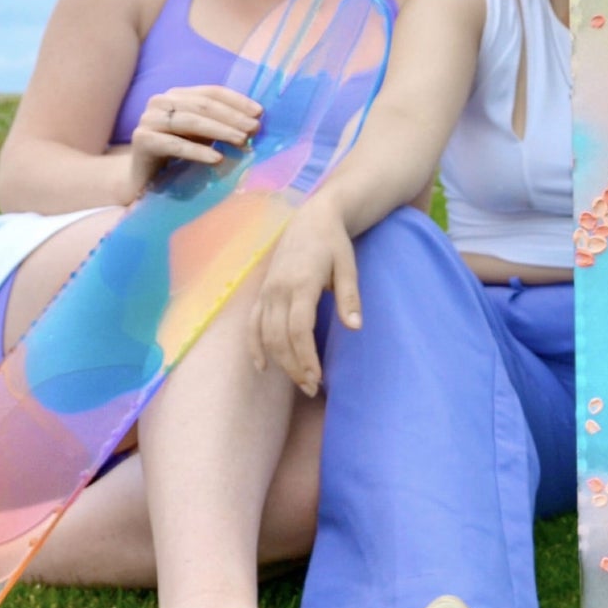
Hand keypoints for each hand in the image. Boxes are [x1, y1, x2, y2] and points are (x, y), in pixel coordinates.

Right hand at [125, 86, 261, 201]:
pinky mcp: (142, 140)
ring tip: (242, 142)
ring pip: (190, 121)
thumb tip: (255, 122)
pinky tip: (217, 159)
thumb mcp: (202, 135)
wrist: (142, 178)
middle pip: (203, 105)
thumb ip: (221, 124)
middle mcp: (161, 101)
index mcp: (177, 95)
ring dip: (220, 131)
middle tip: (254, 129)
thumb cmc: (177, 154)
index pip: (211, 92)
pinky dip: (197, 151)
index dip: (237, 101)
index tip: (259, 113)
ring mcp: (149, 119)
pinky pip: (174, 144)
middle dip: (232, 117)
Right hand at [251, 200, 361, 395]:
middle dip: (295, 367)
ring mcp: (267, 291)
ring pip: (265, 335)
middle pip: (280, 338)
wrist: (311, 219)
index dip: (306, 357)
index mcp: (301, 283)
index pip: (299, 328)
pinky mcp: (262, 293)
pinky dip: (254, 346)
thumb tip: (355, 327)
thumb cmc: (334, 244)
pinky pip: (252, 324)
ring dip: (280, 362)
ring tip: (299, 381)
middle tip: (313, 388)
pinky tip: (262, 366)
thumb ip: (349, 297)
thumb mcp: (348, 266)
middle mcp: (278, 289)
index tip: (318, 378)